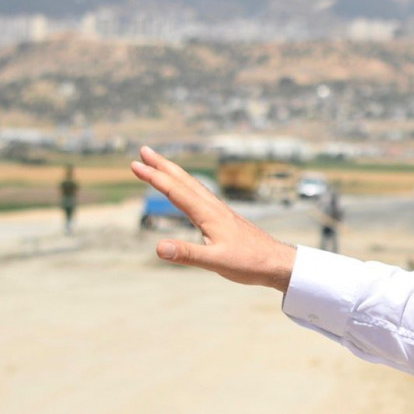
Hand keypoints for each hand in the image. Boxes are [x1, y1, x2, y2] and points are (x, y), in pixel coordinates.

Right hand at [130, 147, 298, 290]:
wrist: (278, 263)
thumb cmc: (250, 263)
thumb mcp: (215, 262)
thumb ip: (187, 254)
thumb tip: (159, 247)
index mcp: (208, 215)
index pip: (176, 191)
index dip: (154, 177)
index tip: (135, 164)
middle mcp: (213, 208)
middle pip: (184, 181)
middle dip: (162, 165)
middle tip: (144, 150)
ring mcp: (220, 212)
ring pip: (193, 186)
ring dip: (174, 173)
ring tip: (160, 164)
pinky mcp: (225, 218)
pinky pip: (201, 196)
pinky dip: (188, 187)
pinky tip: (188, 191)